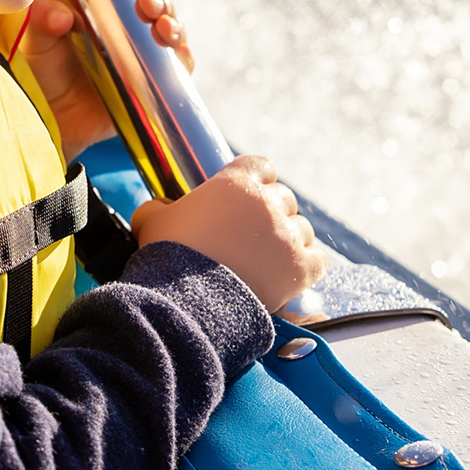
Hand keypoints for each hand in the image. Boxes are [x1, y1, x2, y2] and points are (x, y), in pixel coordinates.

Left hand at [17, 0, 194, 157]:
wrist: (50, 120)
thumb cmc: (42, 74)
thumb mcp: (36, 39)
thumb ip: (43, 19)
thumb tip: (62, 16)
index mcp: (105, 12)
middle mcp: (129, 32)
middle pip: (159, 7)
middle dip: (160, 1)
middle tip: (147, 3)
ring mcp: (143, 59)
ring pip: (173, 33)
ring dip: (173, 24)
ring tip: (162, 26)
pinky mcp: (152, 86)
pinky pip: (178, 70)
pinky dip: (183, 56)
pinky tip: (175, 50)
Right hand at [130, 155, 326, 311]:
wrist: (187, 302)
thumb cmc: (168, 258)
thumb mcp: (151, 221)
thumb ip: (158, 207)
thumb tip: (159, 208)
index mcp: (235, 183)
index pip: (262, 166)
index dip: (256, 180)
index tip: (247, 198)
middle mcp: (267, 203)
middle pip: (284, 199)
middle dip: (271, 214)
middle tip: (254, 235)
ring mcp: (287, 236)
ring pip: (302, 229)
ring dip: (289, 241)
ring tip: (269, 260)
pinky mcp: (300, 269)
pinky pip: (317, 260)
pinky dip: (306, 266)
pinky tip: (291, 275)